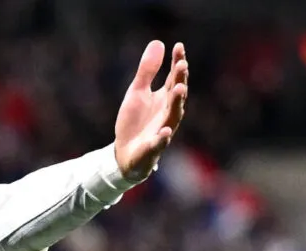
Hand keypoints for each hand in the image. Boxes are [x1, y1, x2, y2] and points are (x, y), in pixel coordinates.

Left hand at [114, 40, 188, 180]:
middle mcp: (168, 113)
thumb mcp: (137, 92)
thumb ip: (147, 70)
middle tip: (181, 65)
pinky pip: (158, 144)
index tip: (179, 46)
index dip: (177, 62)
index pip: (174, 78)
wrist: (124, 152)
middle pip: (176, 95)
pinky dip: (162, 138)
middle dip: (179, 81)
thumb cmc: (134, 121)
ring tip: (178, 89)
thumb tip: (159, 42)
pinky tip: (164, 131)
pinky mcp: (151, 149)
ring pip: (172, 117)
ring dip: (176, 103)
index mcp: (164, 98)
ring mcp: (162, 131)